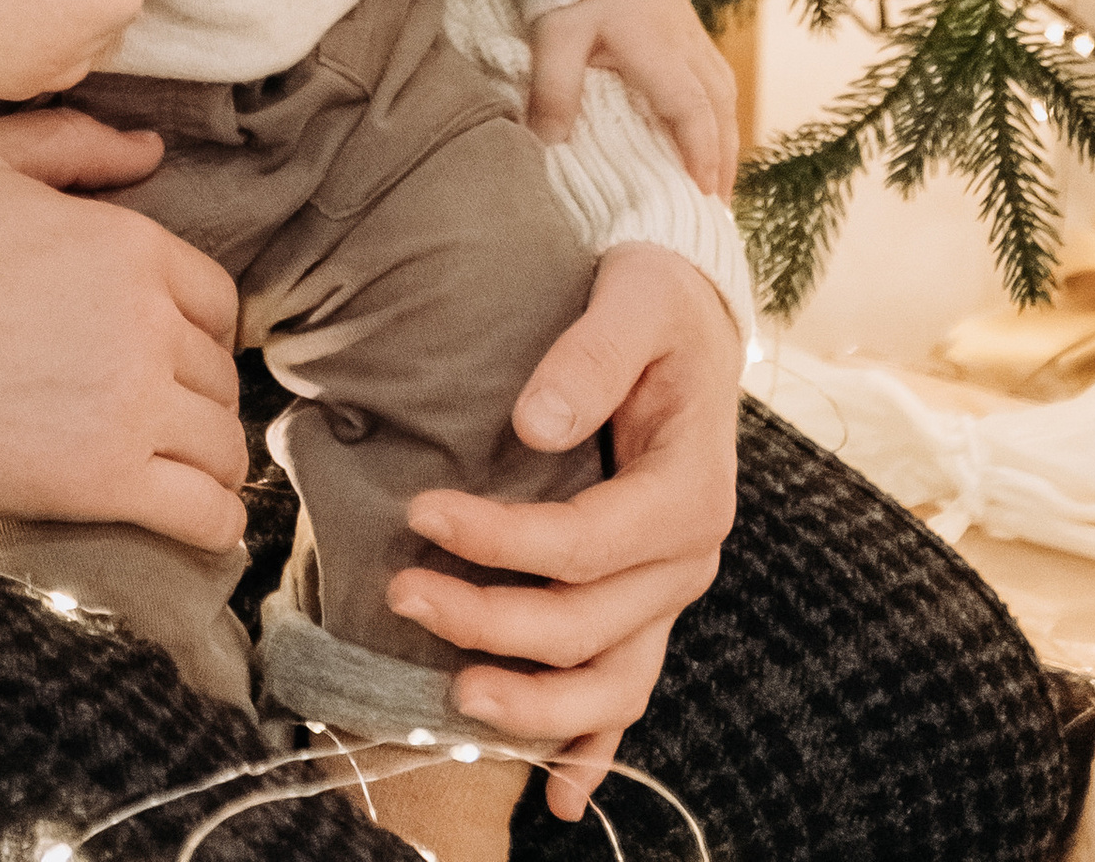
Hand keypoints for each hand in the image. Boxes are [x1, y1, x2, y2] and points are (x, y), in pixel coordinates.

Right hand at [0, 109, 245, 542]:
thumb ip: (71, 142)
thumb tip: (147, 150)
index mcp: (132, 248)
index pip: (216, 300)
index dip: (200, 327)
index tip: (172, 350)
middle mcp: (150, 326)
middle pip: (218, 375)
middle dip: (199, 394)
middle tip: (162, 412)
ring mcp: (133, 406)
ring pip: (220, 443)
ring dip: (209, 457)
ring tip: (183, 469)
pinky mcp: (106, 480)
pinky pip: (203, 510)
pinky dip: (216, 521)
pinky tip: (207, 522)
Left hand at [390, 244, 740, 822]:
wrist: (690, 318)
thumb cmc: (655, 303)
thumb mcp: (634, 299)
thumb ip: (589, 356)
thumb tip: (533, 423)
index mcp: (689, 490)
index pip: (586, 543)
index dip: (500, 542)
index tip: (420, 514)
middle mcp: (687, 557)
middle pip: (588, 624)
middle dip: (492, 621)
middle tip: (404, 595)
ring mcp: (668, 591)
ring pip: (612, 682)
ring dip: (534, 704)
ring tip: (453, 700)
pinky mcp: (647, 601)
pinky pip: (628, 690)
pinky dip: (595, 745)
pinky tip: (556, 795)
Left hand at [526, 0, 737, 196]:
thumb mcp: (555, 34)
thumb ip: (553, 89)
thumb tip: (548, 146)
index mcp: (659, 50)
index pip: (692, 109)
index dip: (701, 153)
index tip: (704, 193)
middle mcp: (687, 46)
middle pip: (720, 110)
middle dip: (723, 160)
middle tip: (718, 208)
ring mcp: (694, 37)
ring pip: (725, 96)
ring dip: (727, 139)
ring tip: (718, 182)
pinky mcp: (691, 31)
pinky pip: (719, 81)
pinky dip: (721, 115)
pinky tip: (712, 134)